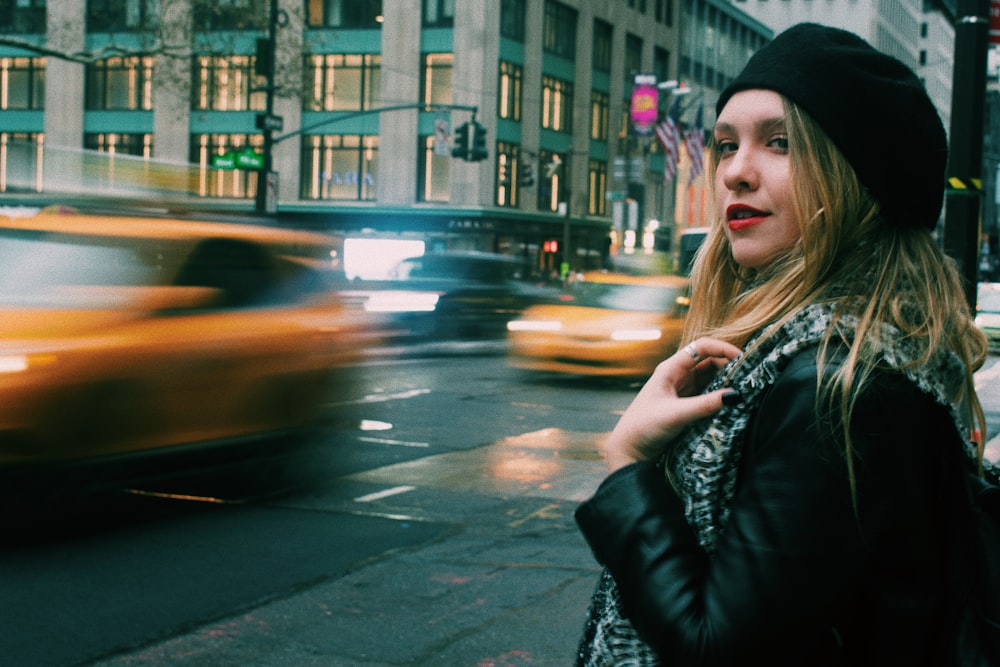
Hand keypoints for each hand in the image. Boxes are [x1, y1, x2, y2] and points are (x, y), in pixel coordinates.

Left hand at [604, 337, 742, 472]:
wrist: (629, 451)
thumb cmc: (644, 427)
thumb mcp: (676, 415)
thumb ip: (705, 405)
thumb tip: (735, 395)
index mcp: (670, 369)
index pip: (701, 347)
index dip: (722, 348)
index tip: (742, 357)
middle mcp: (677, 376)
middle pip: (709, 361)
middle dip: (728, 365)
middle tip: (748, 376)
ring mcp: (682, 391)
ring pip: (710, 378)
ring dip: (726, 381)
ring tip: (745, 387)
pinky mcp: (685, 406)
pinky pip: (707, 394)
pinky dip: (720, 395)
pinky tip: (732, 402)